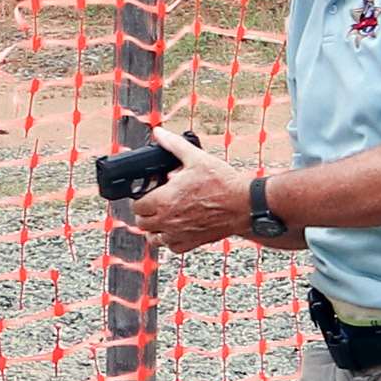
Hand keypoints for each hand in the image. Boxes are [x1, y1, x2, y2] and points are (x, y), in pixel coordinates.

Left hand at [131, 126, 249, 253]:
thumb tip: (159, 133)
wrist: (244, 204)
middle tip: (155, 203)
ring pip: (153, 239)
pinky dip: (170, 240)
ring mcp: (179, 234)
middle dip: (145, 213)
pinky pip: (172, 247)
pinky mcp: (192, 243)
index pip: (137, 206)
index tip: (148, 193)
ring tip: (163, 217)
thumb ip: (174, 145)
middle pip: (142, 223)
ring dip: (154, 229)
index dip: (140, 198)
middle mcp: (168, 220)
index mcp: (165, 200)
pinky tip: (178, 228)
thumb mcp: (196, 158)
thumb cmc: (222, 183)